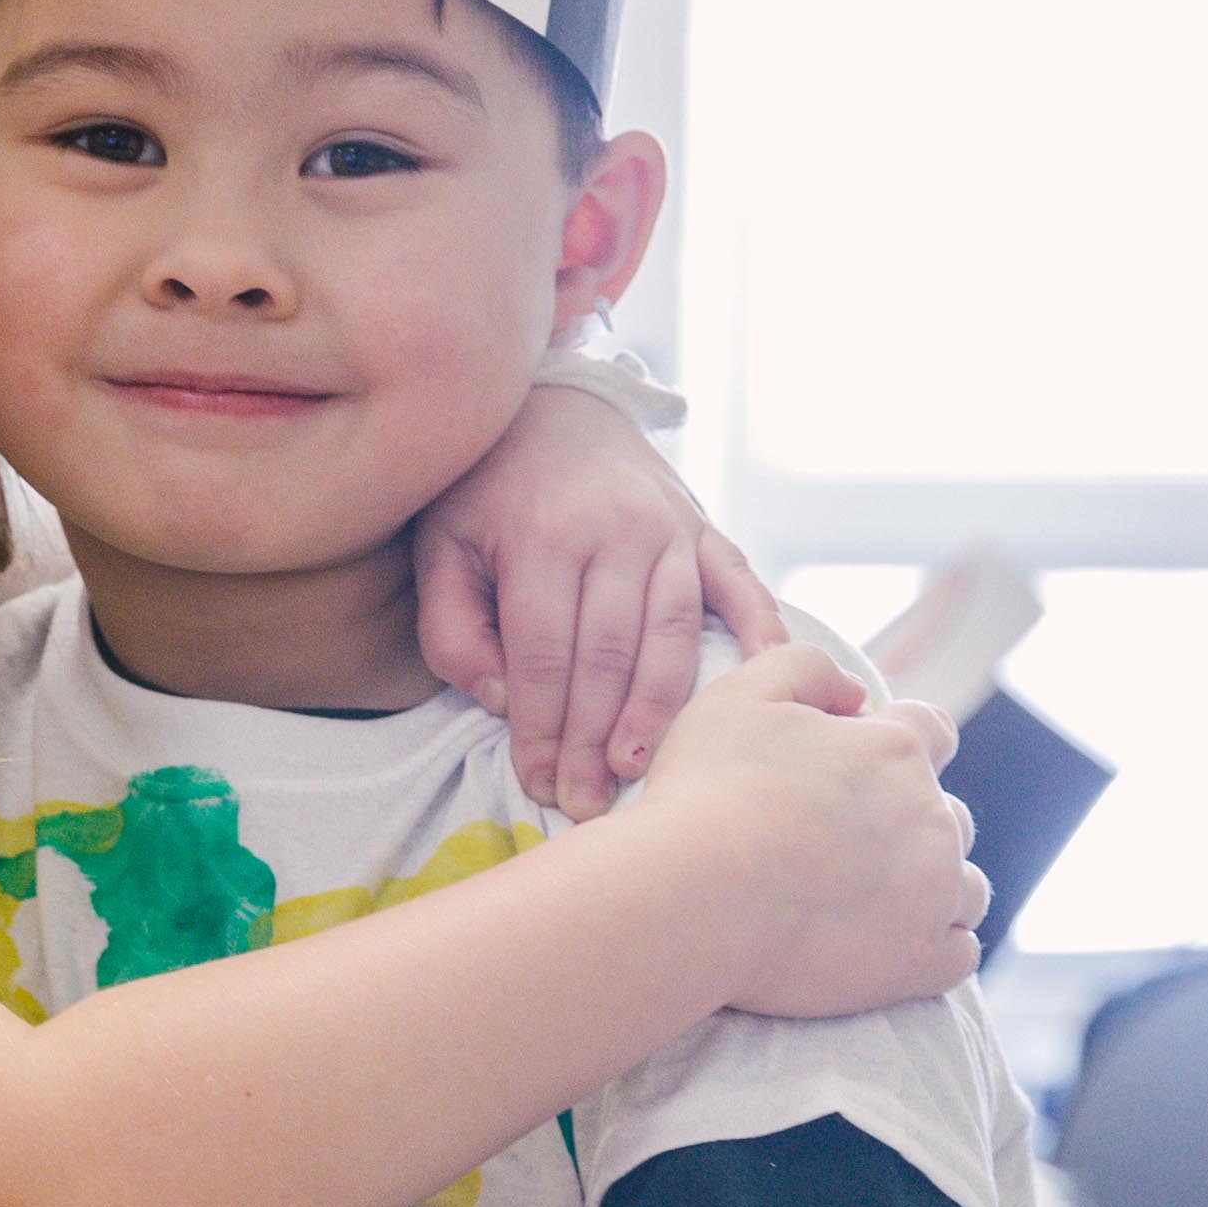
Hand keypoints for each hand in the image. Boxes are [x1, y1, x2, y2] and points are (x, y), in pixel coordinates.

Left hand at [409, 381, 784, 822]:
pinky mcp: (703, 527)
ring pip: (672, 634)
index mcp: (542, 537)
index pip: (546, 655)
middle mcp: (615, 533)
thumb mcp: (439, 548)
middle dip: (594, 737)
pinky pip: (739, 583)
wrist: (549, 405)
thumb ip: (453, 628)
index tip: (538, 782)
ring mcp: (668, 528)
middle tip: (586, 801)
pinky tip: (768, 678)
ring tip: (641, 767)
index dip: (543, 727)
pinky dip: (759, 630)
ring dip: (659, 708)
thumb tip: (504, 700)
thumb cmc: (483, 491)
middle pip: (610, 656)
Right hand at [627, 645, 985, 1018]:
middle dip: (907, 826)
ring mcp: (934, 893)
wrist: (694, 893)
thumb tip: (854, 691)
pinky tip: (887, 949)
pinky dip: (933, 951)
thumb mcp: (739, 695)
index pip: (930, 729)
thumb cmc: (706, 794)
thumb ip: (804, 668)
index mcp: (895, 750)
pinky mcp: (919, 960)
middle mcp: (930, 817)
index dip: (897, 743)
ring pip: (966, 887)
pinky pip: (958, 956)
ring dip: (931, 889)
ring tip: (867, 904)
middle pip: (947, 815)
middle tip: (839, 847)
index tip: (855, 769)